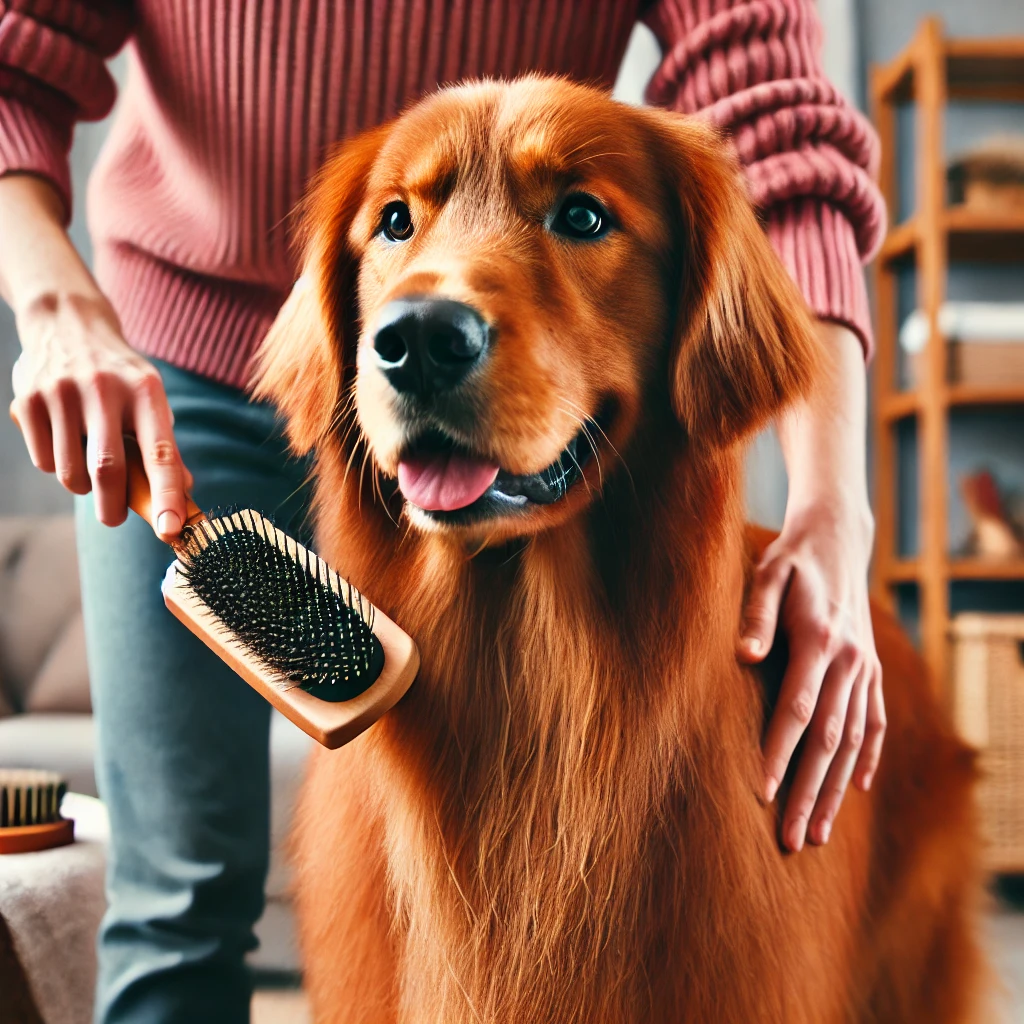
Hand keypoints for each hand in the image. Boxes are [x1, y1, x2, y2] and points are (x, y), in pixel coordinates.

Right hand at [11, 292, 190, 538]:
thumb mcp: (149, 398)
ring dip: (82, 486)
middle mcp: (105, 390)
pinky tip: (64, 444)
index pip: (160, 453)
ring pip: (71, 472)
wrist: (67, 322)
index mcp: (146, 392)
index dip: (167, 495)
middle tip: (115, 518)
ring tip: (89, 468)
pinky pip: (43, 461)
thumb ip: (163, 443)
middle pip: (108, 470)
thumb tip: (184, 491)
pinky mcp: (29, 400)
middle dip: (113, 507)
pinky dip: (56, 467)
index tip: (172, 529)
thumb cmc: (119, 375)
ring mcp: (63, 393)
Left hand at [739, 320, 884, 852]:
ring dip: (835, 790)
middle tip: (790, 841)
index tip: (763, 793)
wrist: (838, 536)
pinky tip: (855, 789)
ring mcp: (865, 668)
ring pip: (852, 741)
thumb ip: (755, 613)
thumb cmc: (790, 557)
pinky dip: (865, 758)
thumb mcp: (766, 572)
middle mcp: (849, 661)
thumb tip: (744, 655)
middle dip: (808, 792)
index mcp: (818, 640)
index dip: (779, 752)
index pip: (798, 708)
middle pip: (827, 739)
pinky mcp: (870, 670)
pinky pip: (873, 722)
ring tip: (817, 835)